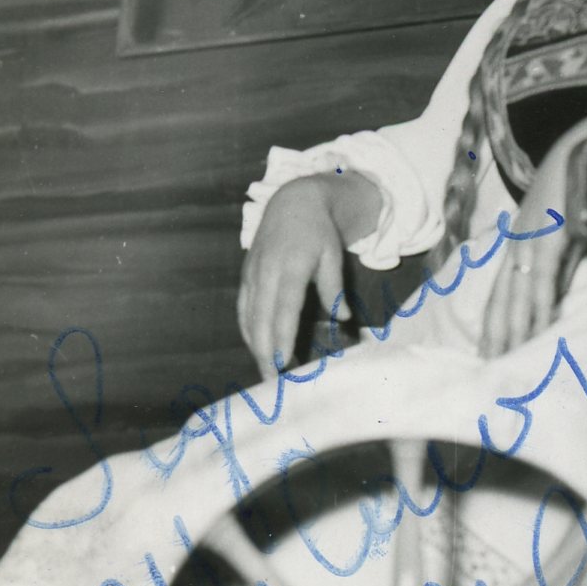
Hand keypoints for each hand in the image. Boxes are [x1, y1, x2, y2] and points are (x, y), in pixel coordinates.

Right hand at [238, 172, 380, 380]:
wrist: (292, 202)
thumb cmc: (318, 231)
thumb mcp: (332, 255)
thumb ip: (334, 287)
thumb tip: (344, 318)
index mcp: (291, 266)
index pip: (284, 308)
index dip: (282, 337)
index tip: (284, 363)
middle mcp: (266, 271)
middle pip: (261, 319)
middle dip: (265, 353)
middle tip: (274, 383)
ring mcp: (252, 274)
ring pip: (248, 317)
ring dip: (255, 347)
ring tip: (267, 373)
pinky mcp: (245, 276)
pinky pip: (243, 309)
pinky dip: (248, 331)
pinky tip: (257, 349)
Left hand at [480, 140, 576, 358]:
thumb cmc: (584, 191)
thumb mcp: (569, 238)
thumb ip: (560, 268)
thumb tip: (553, 300)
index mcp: (520, 241)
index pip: (501, 292)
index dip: (495, 323)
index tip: (489, 352)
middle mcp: (518, 241)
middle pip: (501, 298)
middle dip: (496, 335)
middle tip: (490, 369)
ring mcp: (531, 236)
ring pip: (517, 293)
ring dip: (514, 330)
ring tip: (509, 360)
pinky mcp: (549, 232)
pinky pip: (541, 277)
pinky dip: (539, 305)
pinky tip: (538, 329)